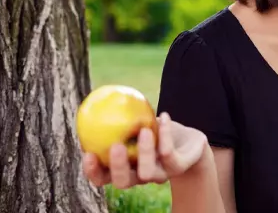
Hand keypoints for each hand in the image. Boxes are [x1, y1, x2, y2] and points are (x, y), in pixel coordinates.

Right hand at [82, 112, 209, 188]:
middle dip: (117, 167)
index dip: (92, 171)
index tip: (87, 153)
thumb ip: (118, 115)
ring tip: (144, 130)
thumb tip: (98, 96)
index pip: (103, 177)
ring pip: (148, 172)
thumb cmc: (157, 130)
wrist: (190, 143)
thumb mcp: (138, 121)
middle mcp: (140, 176)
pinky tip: (164, 116)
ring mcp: (160, 175)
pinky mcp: (178, 167)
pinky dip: (166, 134)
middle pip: (122, 182)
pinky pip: (169, 154)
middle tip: (115, 146)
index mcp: (125, 168)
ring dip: (145, 152)